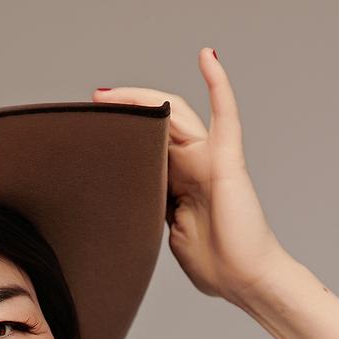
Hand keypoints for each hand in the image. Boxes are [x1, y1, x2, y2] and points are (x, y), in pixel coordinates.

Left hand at [94, 49, 286, 306]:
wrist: (246, 281)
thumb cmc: (216, 265)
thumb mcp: (166, 233)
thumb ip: (150, 210)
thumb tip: (123, 205)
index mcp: (178, 181)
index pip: (147, 143)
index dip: (122, 132)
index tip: (92, 127)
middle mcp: (194, 163)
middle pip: (157, 122)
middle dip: (125, 110)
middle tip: (95, 103)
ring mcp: (211, 158)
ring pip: (177, 113)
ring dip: (144, 99)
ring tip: (111, 95)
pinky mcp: (228, 160)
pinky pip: (226, 115)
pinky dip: (219, 84)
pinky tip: (208, 57)